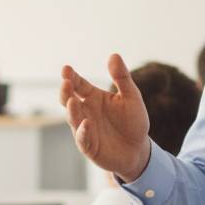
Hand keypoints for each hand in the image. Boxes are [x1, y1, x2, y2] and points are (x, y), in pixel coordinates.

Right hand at [60, 54, 150, 181]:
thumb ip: (122, 77)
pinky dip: (83, 131)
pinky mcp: (89, 146)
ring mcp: (84, 129)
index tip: (66, 69)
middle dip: (66, 91)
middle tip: (66, 82)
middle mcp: (85, 111)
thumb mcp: (131, 96)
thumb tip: (114, 55)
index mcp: (93, 97)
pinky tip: (87, 123)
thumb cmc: (133, 121)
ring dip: (72, 110)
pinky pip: (83, 138)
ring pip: (73, 118)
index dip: (71, 77)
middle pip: (69, 99)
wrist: (139, 149)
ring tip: (72, 101)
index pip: (78, 84)